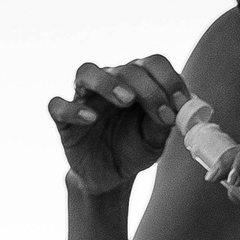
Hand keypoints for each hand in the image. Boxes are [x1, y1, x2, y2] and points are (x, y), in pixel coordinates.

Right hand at [49, 55, 191, 195]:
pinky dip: (73, 109)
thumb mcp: (156, 139)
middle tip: (161, 112)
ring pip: (87, 72)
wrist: (110, 176)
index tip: (181, 103)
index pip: (152, 64)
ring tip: (126, 100)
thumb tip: (178, 109)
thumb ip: (164, 121)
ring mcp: (84, 98)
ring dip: (108, 82)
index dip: (169, 79)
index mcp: (136, 82)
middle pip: (126, 69)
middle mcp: (109, 83)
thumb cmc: (134, 150)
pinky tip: (90, 118)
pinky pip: (58, 106)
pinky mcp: (63, 120)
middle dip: (149, 89)